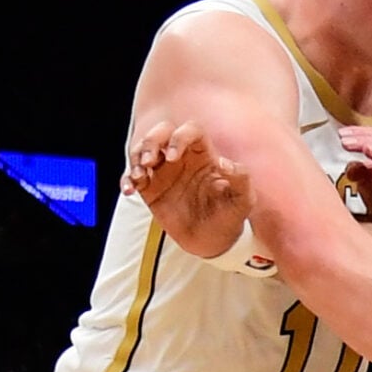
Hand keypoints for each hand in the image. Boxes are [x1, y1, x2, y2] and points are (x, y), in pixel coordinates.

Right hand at [122, 119, 257, 260]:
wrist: (213, 240)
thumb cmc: (231, 215)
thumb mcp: (243, 200)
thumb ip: (240, 179)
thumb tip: (223, 163)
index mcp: (204, 154)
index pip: (190, 131)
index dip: (179, 137)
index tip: (173, 157)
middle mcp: (181, 157)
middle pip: (161, 132)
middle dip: (151, 141)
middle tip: (148, 161)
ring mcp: (163, 171)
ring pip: (143, 150)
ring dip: (136, 158)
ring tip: (138, 177)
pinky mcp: (150, 188)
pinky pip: (132, 177)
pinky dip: (127, 180)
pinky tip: (129, 190)